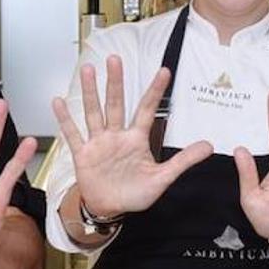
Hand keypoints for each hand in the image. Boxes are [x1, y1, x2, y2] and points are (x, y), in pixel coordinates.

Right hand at [51, 54, 211, 216]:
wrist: (110, 209)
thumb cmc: (135, 193)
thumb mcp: (163, 178)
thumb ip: (184, 161)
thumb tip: (209, 147)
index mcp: (136, 139)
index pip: (146, 109)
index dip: (155, 91)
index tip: (164, 71)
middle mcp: (116, 136)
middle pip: (115, 103)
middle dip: (115, 82)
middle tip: (114, 59)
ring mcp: (98, 143)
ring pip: (93, 113)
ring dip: (90, 92)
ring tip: (87, 70)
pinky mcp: (83, 154)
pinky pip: (72, 134)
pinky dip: (65, 119)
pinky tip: (58, 102)